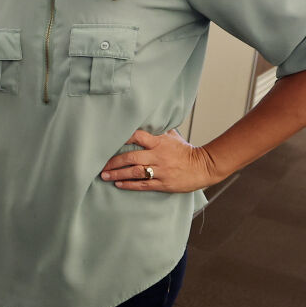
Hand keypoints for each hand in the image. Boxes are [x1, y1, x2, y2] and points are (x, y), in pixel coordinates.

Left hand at [99, 128, 219, 192]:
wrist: (204, 167)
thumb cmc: (185, 151)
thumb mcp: (173, 137)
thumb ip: (158, 131)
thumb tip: (144, 121)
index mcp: (159, 143)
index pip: (138, 136)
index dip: (123, 138)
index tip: (109, 141)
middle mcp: (158, 156)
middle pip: (131, 158)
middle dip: (113, 162)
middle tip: (101, 165)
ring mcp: (160, 171)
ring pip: (135, 173)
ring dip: (118, 175)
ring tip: (105, 176)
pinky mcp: (163, 184)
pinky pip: (143, 185)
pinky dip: (129, 185)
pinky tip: (119, 185)